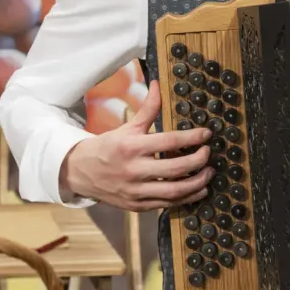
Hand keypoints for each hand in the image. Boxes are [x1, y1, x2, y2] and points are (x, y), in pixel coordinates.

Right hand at [60, 81, 213, 210]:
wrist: (80, 173)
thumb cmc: (108, 147)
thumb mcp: (127, 127)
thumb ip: (147, 109)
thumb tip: (158, 84)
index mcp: (131, 147)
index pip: (169, 141)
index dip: (192, 138)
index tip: (207, 134)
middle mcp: (134, 170)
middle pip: (176, 168)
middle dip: (198, 161)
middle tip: (209, 154)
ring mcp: (135, 191)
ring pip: (174, 191)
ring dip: (198, 183)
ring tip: (209, 173)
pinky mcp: (137, 205)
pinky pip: (167, 204)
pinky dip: (186, 198)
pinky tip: (199, 190)